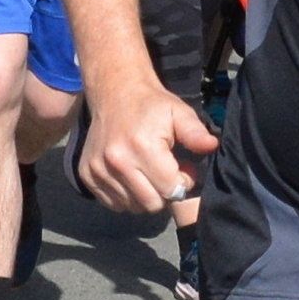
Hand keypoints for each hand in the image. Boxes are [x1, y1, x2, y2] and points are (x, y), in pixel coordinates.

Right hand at [74, 81, 219, 213]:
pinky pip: (113, 204)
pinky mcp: (86, 175)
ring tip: (148, 173)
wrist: (115, 92)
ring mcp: (98, 170)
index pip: (170, 190)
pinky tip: (131, 176)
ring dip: (144, 196)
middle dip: (164, 193)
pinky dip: (126, 196)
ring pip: (132, 207)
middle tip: (166, 173)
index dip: (183, 183)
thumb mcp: (179, 113)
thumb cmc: (152, 105)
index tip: (183, 168)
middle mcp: (117, 162)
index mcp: (142, 147)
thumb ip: (195, 133)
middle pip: (151, 204)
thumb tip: (211, 146)